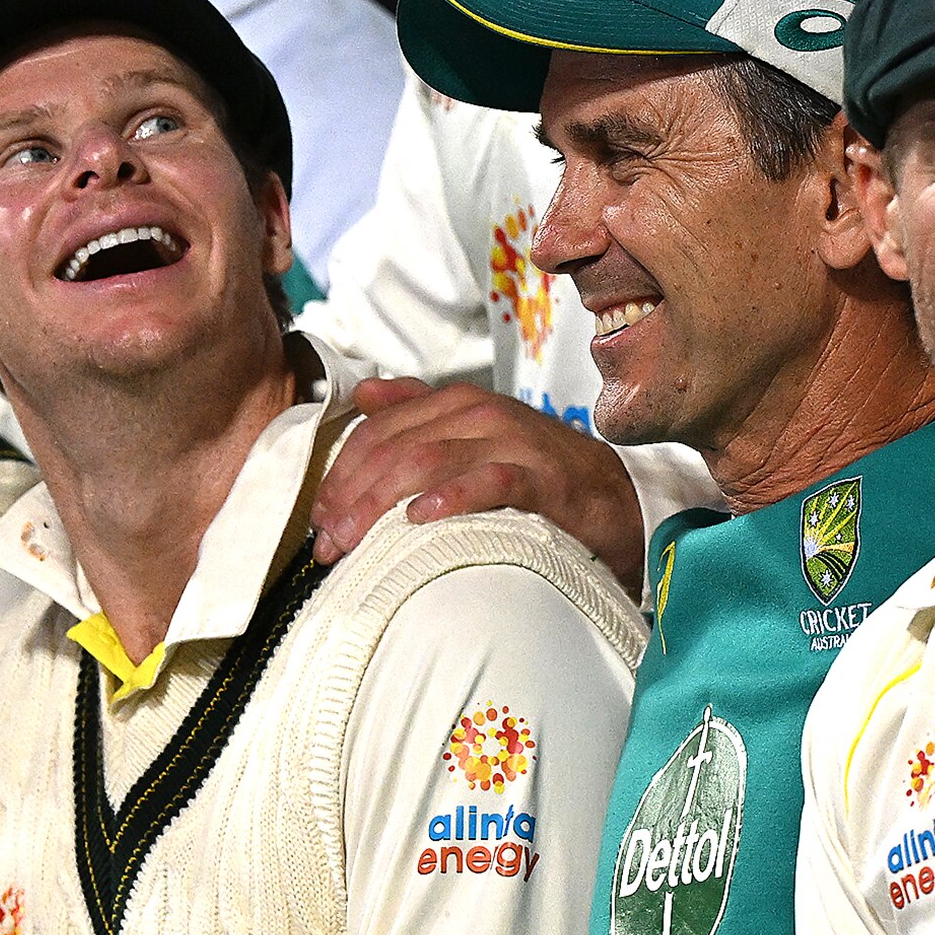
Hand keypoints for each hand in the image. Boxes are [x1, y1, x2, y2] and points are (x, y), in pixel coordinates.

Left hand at [315, 377, 646, 592]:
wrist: (615, 499)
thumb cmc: (535, 474)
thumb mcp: (475, 436)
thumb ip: (420, 411)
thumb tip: (365, 392)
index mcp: (456, 403)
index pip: (377, 430)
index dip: (340, 474)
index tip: (319, 519)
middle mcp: (479, 414)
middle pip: (393, 447)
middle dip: (351, 495)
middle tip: (327, 542)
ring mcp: (511, 443)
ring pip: (427, 461)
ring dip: (381, 504)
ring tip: (354, 540)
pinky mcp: (542, 479)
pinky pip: (489, 482)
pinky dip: (450, 498)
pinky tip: (419, 520)